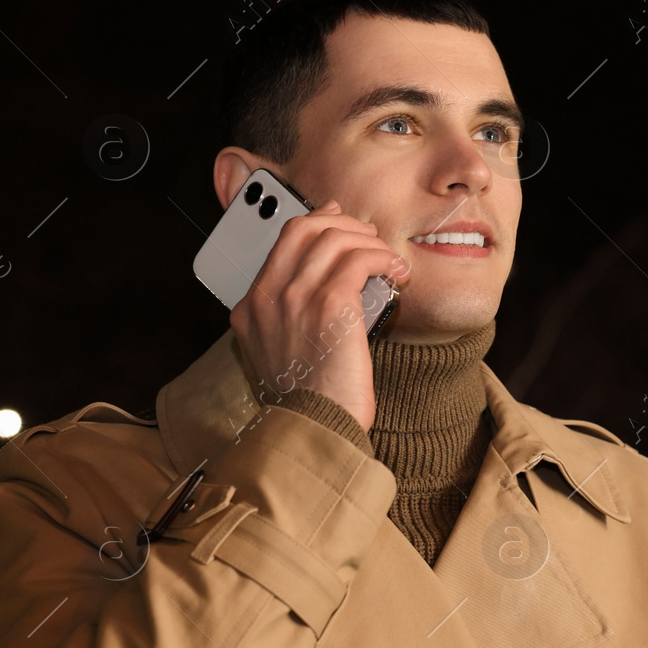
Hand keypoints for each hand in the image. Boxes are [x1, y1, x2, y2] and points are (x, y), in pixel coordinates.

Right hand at [230, 199, 409, 431]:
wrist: (314, 426)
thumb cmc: (310, 398)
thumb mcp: (284, 354)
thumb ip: (294, 316)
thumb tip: (332, 279)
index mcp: (250, 308)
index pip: (282, 241)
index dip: (317, 222)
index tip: (341, 221)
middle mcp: (266, 297)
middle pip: (306, 229)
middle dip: (346, 226)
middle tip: (372, 241)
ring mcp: (295, 298)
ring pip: (335, 239)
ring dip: (371, 244)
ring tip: (390, 262)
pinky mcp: (329, 305)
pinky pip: (359, 259)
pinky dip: (383, 259)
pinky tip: (397, 274)